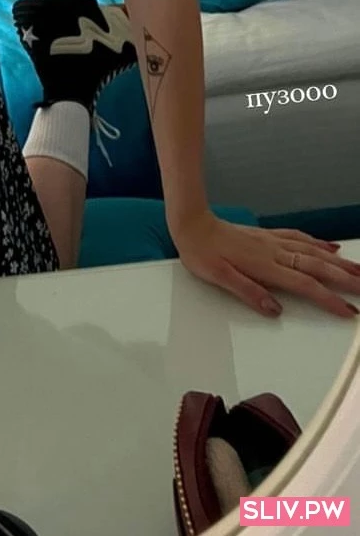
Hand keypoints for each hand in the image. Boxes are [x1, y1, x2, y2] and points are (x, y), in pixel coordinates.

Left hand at [171, 210, 359, 318]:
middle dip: (345, 279)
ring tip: (359, 271)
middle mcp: (274, 251)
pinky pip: (300, 238)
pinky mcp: (267, 235)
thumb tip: (276, 310)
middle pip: (318, 266)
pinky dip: (319, 244)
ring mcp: (272, 241)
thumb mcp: (219, 278)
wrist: (191, 223)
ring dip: (338, 262)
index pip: (305, 284)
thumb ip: (249, 293)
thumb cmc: (201, 253)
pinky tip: (330, 248)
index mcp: (264, 265)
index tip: (348, 311)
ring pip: (313, 251)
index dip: (329, 299)